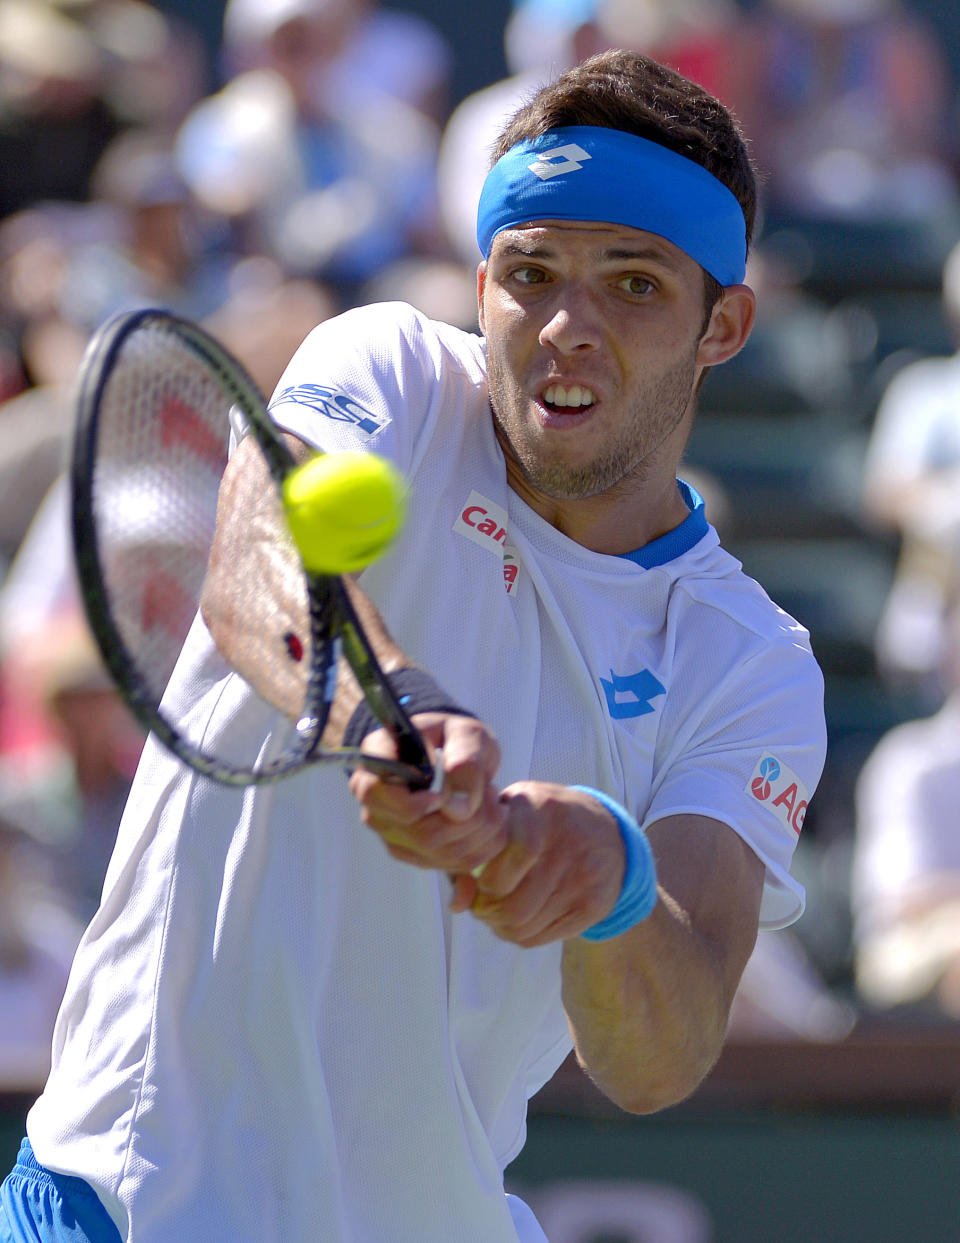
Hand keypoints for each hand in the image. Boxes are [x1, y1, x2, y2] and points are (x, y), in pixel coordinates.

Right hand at [348, 714, 508, 873]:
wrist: (459, 757)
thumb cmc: (457, 738)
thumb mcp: (466, 734)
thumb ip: (464, 761)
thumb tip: (457, 809)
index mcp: (377, 761)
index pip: (372, 792)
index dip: (413, 803)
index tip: (445, 794)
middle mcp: (376, 801)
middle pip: (416, 831)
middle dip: (467, 818)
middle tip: (491, 790)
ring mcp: (392, 832)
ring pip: (436, 851)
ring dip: (480, 831)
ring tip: (494, 802)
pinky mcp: (414, 853)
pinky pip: (449, 863)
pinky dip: (482, 847)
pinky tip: (494, 823)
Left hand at [450, 783, 626, 946]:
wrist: (608, 832)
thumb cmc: (539, 822)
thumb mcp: (508, 814)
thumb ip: (473, 851)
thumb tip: (458, 904)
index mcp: (541, 807)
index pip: (515, 854)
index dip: (488, 878)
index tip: (480, 877)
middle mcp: (568, 842)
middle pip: (513, 904)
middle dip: (487, 910)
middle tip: (483, 903)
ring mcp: (584, 877)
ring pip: (523, 925)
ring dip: (499, 925)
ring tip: (498, 909)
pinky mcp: (594, 905)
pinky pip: (540, 937)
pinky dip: (520, 933)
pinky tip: (520, 915)